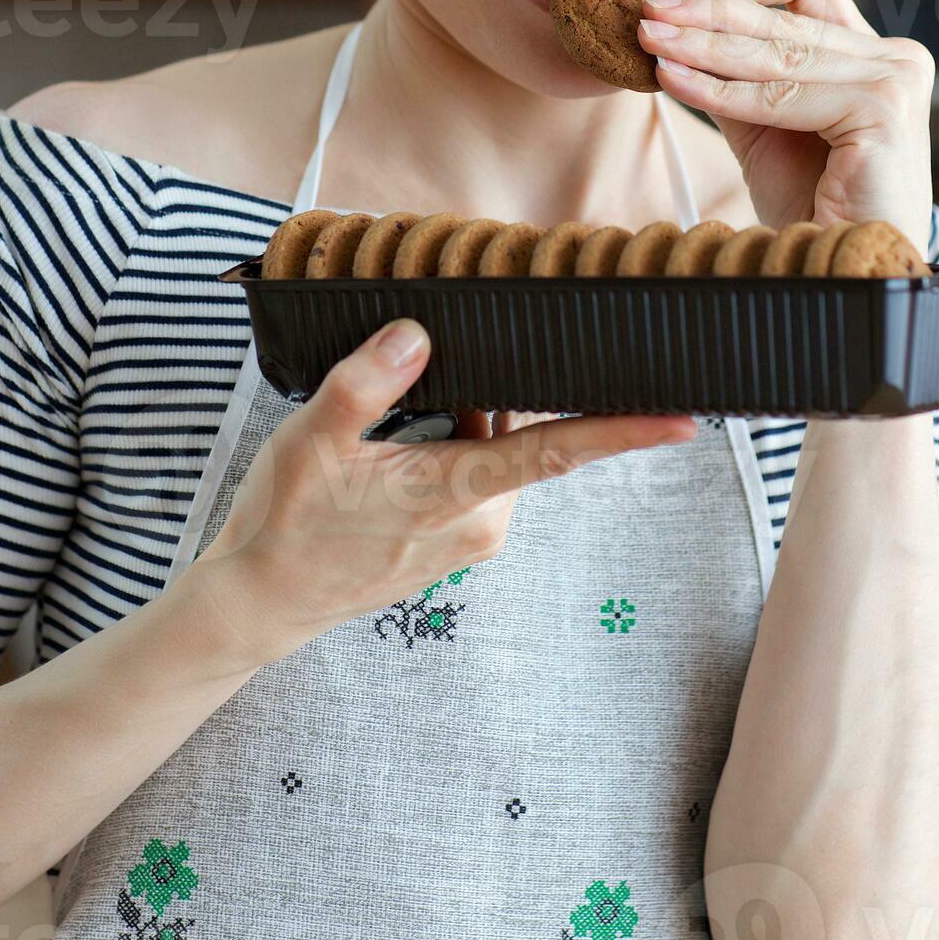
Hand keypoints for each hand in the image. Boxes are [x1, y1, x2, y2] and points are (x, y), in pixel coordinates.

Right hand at [193, 320, 694, 666]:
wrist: (256, 605)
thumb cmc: (284, 524)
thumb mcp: (311, 440)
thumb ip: (366, 384)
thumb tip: (417, 334)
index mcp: (455, 492)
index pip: (556, 451)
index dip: (622, 431)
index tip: (681, 418)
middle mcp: (480, 520)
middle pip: (520, 430)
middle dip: (497, 389)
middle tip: (436, 366)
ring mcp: (471, 536)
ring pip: (494, 448)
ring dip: (463, 416)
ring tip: (391, 422)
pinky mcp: (456, 542)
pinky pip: (476, 471)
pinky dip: (453, 442)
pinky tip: (398, 442)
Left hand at [638, 0, 933, 257]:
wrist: (847, 274)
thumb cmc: (813, 207)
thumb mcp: (766, 126)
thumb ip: (737, 76)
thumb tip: (674, 29)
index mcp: (870, 52)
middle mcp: (893, 58)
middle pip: (783, 14)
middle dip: (705, 11)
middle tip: (647, 8)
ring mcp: (894, 82)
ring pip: (777, 52)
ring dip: (701, 45)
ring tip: (650, 39)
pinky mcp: (883, 114)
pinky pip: (781, 95)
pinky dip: (721, 90)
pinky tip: (674, 81)